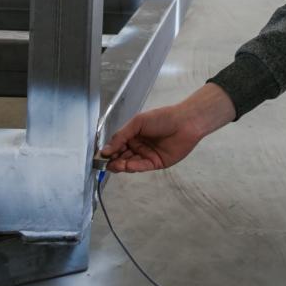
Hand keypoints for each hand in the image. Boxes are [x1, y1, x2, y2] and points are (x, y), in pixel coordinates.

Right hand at [99, 83, 235, 172]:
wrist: (185, 122)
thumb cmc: (162, 118)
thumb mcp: (137, 122)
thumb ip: (121, 136)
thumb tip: (105, 150)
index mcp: (133, 134)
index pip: (117, 145)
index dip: (109, 151)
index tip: (100, 156)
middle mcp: (138, 145)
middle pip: (121, 156)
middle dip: (113, 160)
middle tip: (106, 163)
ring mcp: (147, 155)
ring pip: (130, 163)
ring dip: (121, 165)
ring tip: (115, 165)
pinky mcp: (156, 163)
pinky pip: (141, 166)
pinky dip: (133, 167)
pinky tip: (127, 165)